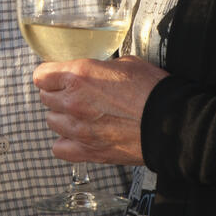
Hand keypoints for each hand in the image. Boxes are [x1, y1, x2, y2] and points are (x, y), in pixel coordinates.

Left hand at [33, 56, 166, 166]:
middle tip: (74, 95)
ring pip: (51, 122)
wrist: (173, 123)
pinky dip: (66, 143)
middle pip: (45, 98)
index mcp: (79, 75)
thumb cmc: (154, 90)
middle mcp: (73, 102)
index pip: (41, 75)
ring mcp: (78, 129)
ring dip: (62, 117)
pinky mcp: (88, 151)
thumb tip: (95, 72)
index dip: (50, 75)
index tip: (57, 77)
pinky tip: (79, 137)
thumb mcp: (126, 63)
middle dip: (57, 94)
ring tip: (80, 116)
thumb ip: (100, 69)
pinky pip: (59, 148)